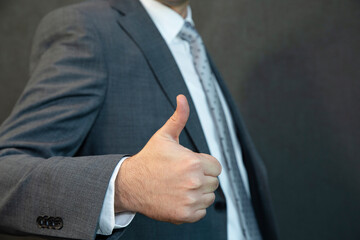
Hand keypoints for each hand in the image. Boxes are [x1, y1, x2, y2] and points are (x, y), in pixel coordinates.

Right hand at [114, 94, 221, 223]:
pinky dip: (193, 207)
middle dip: (202, 178)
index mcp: (193, 162)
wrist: (130, 184)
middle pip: (214, 182)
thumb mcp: (164, 136)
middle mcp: (194, 181)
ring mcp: (190, 200)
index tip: (191, 165)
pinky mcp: (185, 215)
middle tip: (183, 176)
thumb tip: (182, 99)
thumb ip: (179, 117)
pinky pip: (201, 211)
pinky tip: (179, 198)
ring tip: (181, 186)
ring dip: (199, 193)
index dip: (204, 164)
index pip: (217, 166)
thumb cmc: (148, 160)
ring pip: (209, 197)